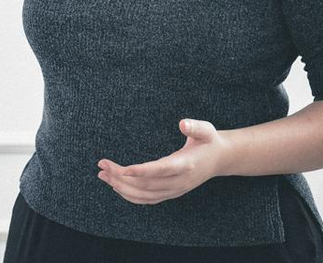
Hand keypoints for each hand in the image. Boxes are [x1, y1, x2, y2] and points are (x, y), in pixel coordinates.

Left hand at [96, 119, 228, 204]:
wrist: (220, 159)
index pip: (160, 171)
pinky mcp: (170, 193)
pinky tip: (115, 186)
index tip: (123, 169)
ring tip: (102, 174)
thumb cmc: (209, 141)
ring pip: (144, 195)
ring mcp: (175, 190)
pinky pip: (148, 200)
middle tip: (102, 165)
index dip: (141, 172)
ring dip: (121, 187)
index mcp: (186, 165)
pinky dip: (130, 196)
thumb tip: (183, 123)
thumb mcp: (206, 129)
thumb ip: (195, 127)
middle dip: (121, 177)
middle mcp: (179, 182)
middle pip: (147, 185)